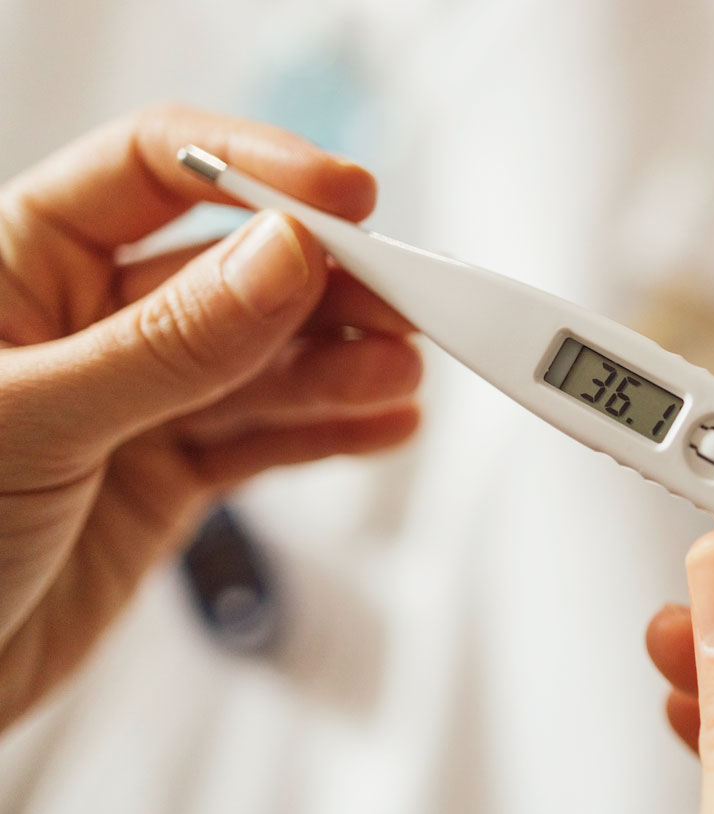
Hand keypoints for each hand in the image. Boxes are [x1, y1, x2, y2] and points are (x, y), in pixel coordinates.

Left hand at [0, 105, 421, 728]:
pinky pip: (262, 441)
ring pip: (260, 362)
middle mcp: (86, 320)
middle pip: (232, 268)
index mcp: (21, 261)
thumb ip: (168, 344)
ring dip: (339, 365)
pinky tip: (383, 423)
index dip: (256, 168)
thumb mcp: (31, 422)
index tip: (348, 198)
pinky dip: (326, 434)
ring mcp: (133, 401)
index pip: (155, 168)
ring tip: (401, 373)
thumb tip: (286, 256)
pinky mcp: (165, 477)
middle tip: (406, 299)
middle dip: (325, 282)